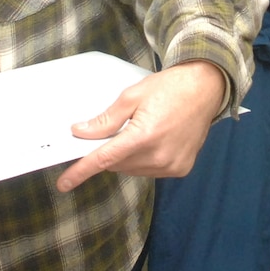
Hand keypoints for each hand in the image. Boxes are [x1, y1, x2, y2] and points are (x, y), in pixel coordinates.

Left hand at [56, 60, 228, 191]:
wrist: (205, 88)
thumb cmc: (169, 88)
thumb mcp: (132, 97)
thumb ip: (105, 120)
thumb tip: (81, 132)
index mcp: (144, 136)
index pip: (104, 159)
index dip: (81, 171)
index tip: (64, 183)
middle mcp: (159, 155)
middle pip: (117, 164)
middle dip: (108, 152)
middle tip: (111, 133)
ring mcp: (172, 165)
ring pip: (132, 170)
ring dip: (126, 157)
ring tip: (139, 132)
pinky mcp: (181, 168)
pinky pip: (150, 171)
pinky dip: (143, 160)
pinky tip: (152, 141)